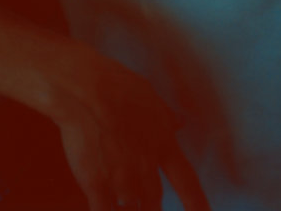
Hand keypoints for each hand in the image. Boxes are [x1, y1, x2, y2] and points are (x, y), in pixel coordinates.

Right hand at [51, 46, 210, 210]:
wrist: (83, 88)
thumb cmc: (113, 83)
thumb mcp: (146, 93)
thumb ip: (164, 115)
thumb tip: (179, 122)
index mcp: (163, 145)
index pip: (188, 184)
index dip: (197, 204)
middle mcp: (147, 168)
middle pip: (154, 202)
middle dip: (148, 204)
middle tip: (140, 201)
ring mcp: (123, 179)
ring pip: (131, 209)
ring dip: (126, 206)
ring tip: (118, 199)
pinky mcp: (98, 185)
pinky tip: (100, 206)